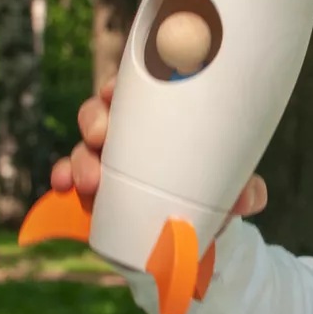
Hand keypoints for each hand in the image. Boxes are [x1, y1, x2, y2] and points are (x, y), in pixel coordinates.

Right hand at [51, 76, 267, 218]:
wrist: (198, 226)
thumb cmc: (211, 189)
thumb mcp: (230, 186)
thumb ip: (244, 189)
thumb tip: (250, 198)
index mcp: (158, 120)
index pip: (134, 92)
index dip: (120, 86)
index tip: (115, 91)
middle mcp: (128, 135)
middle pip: (100, 114)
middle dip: (94, 121)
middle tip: (100, 137)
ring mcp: (108, 161)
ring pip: (83, 149)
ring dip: (79, 160)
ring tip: (89, 180)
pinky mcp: (95, 189)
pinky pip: (72, 179)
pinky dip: (64, 180)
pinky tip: (62, 187)